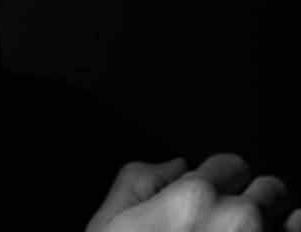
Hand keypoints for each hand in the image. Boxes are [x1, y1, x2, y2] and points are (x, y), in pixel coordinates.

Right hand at [86, 153, 300, 230]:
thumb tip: (173, 166)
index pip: (229, 164)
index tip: (213, 196)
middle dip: (251, 202)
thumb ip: (137, 180)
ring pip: (292, 218)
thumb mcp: (108, 225)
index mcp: (192, 197)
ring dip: (274, 226)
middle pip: (267, 188)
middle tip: (228, 227)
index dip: (219, 179)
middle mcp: (238, 219)